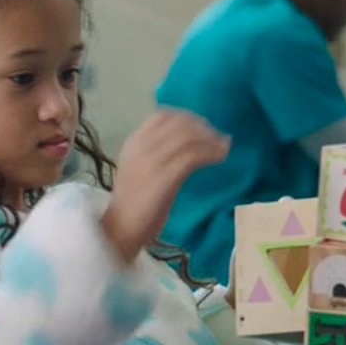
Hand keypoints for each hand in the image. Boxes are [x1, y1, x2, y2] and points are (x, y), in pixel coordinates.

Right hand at [102, 110, 229, 264]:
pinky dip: (211, 153)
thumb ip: (156, 152)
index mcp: (134, 142)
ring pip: (188, 137)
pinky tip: (221, 157)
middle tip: (219, 136)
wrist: (120, 229)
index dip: (187, 117)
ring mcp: (152, 160)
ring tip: (224, 146)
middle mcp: (141, 146)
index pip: (162, 115)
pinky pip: (193, 155)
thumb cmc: (134, 202)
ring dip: (211, 139)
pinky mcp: (165, 176)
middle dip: (203, 127)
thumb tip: (186, 141)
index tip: (204, 126)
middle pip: (179, 123)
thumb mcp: (140, 168)